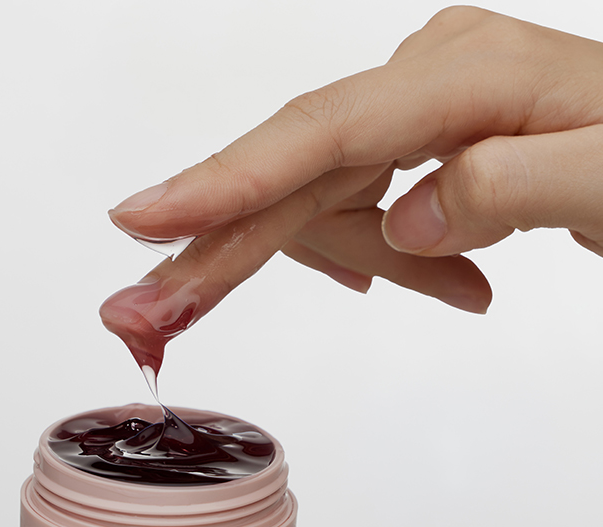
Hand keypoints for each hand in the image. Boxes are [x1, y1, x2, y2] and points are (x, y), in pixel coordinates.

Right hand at [100, 7, 602, 354]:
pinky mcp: (419, 143)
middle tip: (144, 319)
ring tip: (467, 292)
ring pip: (326, 203)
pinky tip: (451, 280)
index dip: (227, 180)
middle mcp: (423, 82)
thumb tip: (412, 217)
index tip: (144, 218)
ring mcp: (417, 112)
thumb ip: (516, 185)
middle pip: (291, 178)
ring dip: (364, 265)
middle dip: (218, 253)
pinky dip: (388, 258)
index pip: (322, 132)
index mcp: (464, 75)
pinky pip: (363, 209)